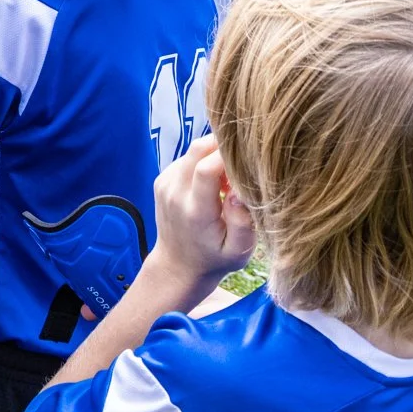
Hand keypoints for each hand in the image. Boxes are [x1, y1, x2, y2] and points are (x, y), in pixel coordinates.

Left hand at [147, 135, 255, 289]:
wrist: (178, 265)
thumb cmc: (214, 259)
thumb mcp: (238, 251)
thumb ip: (242, 223)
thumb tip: (240, 192)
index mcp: (195, 211)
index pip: (206, 169)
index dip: (228, 156)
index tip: (249, 158)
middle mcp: (175, 193)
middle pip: (197, 149)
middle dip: (223, 146)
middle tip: (243, 162)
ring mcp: (165, 184)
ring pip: (192, 151)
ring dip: (214, 155)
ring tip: (230, 179)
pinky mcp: (162, 180)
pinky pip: (186, 159)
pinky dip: (203, 161)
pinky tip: (215, 182)